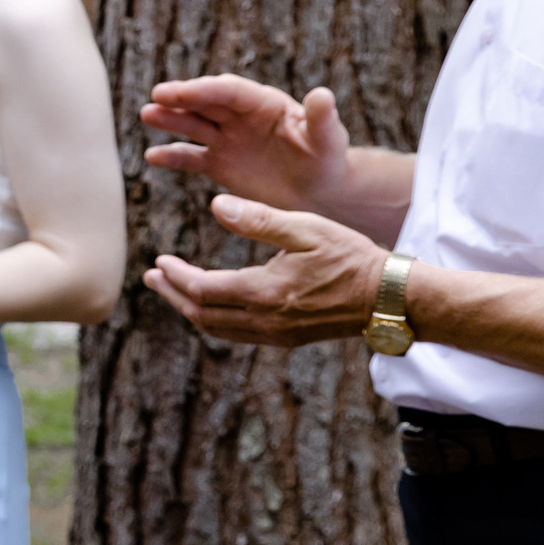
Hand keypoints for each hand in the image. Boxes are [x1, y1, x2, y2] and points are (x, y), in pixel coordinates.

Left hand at [142, 194, 386, 346]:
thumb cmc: (351, 257)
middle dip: (172, 295)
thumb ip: (258, 219)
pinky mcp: (287, 338)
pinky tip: (210, 304)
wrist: (391, 299)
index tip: (158, 261)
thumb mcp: (305, 228)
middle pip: (202, 314)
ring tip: (171, 290)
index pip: (202, 290)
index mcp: (264, 293)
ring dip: (190, 309)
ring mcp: (276, 334)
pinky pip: (237, 334)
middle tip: (151, 276)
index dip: (175, 277)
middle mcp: (265, 320)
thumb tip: (216, 206)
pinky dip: (214, 319)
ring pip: (218, 328)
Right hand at [143, 75, 351, 213]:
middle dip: (180, 100)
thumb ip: (322, 119)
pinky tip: (153, 157)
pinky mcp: (218, 165)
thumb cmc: (328, 162)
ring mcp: (226, 140)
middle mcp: (240, 118)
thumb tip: (323, 94)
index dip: (202, 90)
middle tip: (156, 98)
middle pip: (205, 104)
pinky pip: (191, 158)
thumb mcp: (328, 141)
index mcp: (263, 104)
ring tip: (148, 116)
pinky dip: (172, 157)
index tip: (176, 91)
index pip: (228, 92)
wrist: (321, 194)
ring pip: (193, 126)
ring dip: (171, 120)